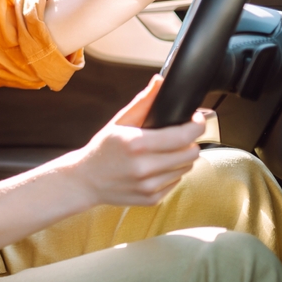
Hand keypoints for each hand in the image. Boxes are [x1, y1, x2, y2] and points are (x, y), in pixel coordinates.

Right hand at [70, 76, 202, 206]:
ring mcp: (148, 186)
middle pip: (190, 154)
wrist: (85, 180)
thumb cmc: (102, 149)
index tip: (196, 119)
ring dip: (181, 158)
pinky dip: (171, 173)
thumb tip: (159, 82)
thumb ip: (143, 102)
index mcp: (136, 144)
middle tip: (179, 136)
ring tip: (165, 152)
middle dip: (190, 142)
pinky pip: (176, 182)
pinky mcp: (152, 198)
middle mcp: (144, 167)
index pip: (183, 136)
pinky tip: (156, 168)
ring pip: (186, 168)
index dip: (197, 125)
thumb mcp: (119, 122)